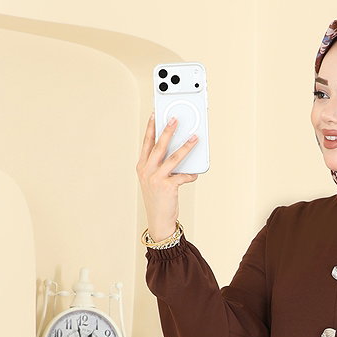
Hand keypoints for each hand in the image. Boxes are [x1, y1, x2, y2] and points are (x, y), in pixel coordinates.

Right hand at [136, 113, 198, 239]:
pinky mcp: (167, 187)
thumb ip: (161, 166)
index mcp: (142, 166)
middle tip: (174, 119)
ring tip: (193, 138)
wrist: (158, 221)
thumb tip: (177, 153)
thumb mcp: (154, 180)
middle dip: (167, 130)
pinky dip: (190, 174)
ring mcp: (156, 178)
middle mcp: (147, 171)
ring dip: (185, 147)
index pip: (146, 143)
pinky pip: (182, 176)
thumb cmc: (158, 200)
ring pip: (172, 158)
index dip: (150, 128)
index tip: (154, 115)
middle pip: (158, 146)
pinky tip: (195, 173)